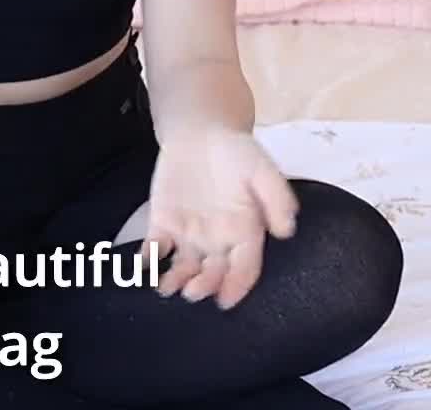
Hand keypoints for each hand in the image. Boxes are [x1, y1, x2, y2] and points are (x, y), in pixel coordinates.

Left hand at [140, 127, 298, 309]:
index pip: (244, 267)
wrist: (200, 133)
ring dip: (175, 280)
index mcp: (245, 233)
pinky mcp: (162, 224)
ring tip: (167, 289)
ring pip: (183, 267)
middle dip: (204, 286)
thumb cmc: (236, 153)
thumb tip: (286, 231)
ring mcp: (188, 236)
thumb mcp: (262, 169)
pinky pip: (155, 247)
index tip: (227, 299)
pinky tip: (144, 264)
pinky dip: (149, 258)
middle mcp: (217, 242)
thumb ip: (276, 198)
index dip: (237, 285)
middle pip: (213, 273)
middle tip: (193, 293)